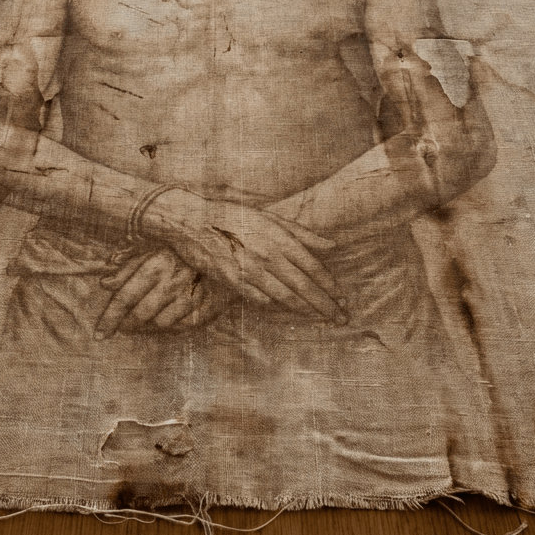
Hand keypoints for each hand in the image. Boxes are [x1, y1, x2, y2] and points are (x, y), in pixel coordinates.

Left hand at [95, 249, 223, 337]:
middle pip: (141, 314)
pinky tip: (164, 320)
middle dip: (127, 324)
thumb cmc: (180, 252)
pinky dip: (169, 328)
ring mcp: (191, 295)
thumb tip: (104, 283)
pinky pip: (181, 327)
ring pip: (160, 323)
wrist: (224, 253)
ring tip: (143, 322)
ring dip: (147, 327)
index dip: (110, 317)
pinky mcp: (206, 307)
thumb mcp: (152, 251)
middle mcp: (173, 281)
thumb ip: (127, 268)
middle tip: (123, 326)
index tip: (99, 334)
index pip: (126, 296)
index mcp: (156, 264)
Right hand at [141, 191, 344, 322]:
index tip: (342, 298)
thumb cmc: (232, 214)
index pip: (313, 267)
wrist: (191, 221)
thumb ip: (301, 232)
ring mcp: (250, 271)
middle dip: (325, 304)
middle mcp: (268, 255)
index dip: (330, 285)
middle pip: (304, 286)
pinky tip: (289, 313)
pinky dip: (277, 307)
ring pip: (285, 297)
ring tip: (322, 319)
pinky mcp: (234, 282)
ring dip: (306, 310)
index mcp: (279, 238)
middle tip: (341, 318)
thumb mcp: (269, 216)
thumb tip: (332, 245)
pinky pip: (261, 299)